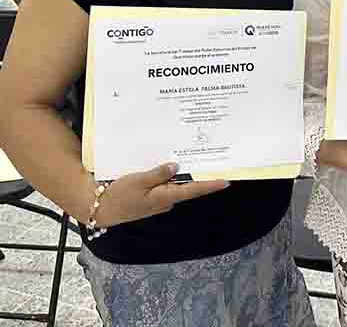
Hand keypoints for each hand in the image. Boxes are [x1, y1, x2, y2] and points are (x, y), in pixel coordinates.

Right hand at [93, 163, 229, 227]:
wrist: (99, 209)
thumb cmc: (117, 195)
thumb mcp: (137, 181)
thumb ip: (158, 173)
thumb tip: (176, 166)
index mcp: (165, 196)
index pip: (193, 190)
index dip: (210, 185)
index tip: (226, 181)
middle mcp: (166, 201)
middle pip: (188, 187)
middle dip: (200, 176)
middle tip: (215, 162)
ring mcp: (159, 201)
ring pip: (177, 186)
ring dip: (185, 175)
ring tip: (196, 159)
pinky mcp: (152, 198)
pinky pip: (166, 186)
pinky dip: (170, 177)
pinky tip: (171, 166)